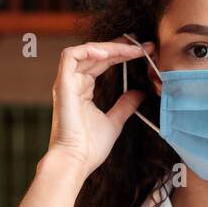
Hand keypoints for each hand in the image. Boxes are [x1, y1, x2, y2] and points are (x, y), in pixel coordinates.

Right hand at [49, 40, 150, 178]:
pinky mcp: (62, 84)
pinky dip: (88, 50)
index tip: (145, 52)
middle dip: (121, 47)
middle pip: (96, 54)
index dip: (122, 55)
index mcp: (83, 90)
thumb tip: (139, 93)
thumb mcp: (115, 122)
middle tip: (145, 45)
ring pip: (86, 51)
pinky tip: (108, 52)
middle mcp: (73, 83)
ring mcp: (66, 82)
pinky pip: (70, 56)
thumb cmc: (90, 147)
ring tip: (132, 49)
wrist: (76, 160)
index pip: (102, 63)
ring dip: (110, 47)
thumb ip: (125, 106)